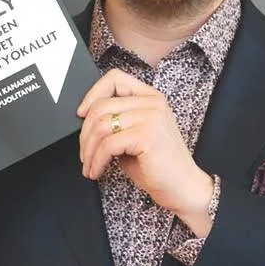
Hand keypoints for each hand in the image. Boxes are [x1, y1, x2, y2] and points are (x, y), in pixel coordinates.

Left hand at [77, 69, 213, 225]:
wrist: (182, 188)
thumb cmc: (159, 166)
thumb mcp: (134, 136)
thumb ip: (117, 122)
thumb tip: (86, 120)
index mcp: (151, 98)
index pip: (115, 78)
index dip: (92, 94)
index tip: (82, 113)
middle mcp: (153, 103)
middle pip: (101, 105)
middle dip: (85, 133)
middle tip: (85, 152)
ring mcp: (151, 117)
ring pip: (101, 126)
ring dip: (89, 150)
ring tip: (90, 165)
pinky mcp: (147, 135)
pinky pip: (108, 144)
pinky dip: (97, 160)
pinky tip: (97, 170)